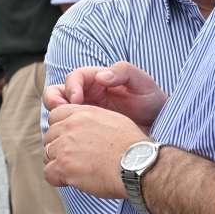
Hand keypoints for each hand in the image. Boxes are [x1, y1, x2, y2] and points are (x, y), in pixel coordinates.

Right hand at [43, 62, 166, 127]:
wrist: (159, 126)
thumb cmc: (152, 102)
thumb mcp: (142, 83)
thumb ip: (123, 72)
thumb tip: (101, 76)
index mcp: (96, 80)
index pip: (74, 78)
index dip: (71, 87)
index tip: (76, 99)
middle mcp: (86, 95)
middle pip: (58, 93)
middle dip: (55, 101)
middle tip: (61, 112)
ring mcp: (84, 112)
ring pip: (58, 112)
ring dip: (56, 118)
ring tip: (64, 128)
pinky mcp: (85, 129)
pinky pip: (68, 129)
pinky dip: (66, 133)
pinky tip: (75, 141)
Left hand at [43, 104, 147, 198]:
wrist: (138, 165)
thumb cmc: (133, 147)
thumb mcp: (113, 120)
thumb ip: (92, 120)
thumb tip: (86, 128)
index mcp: (81, 114)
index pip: (55, 116)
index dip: (60, 130)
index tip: (69, 140)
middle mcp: (69, 127)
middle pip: (49, 137)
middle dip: (58, 148)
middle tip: (74, 159)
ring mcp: (64, 147)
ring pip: (47, 155)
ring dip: (58, 163)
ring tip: (76, 171)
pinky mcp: (63, 166)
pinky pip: (48, 173)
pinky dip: (57, 179)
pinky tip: (71, 181)